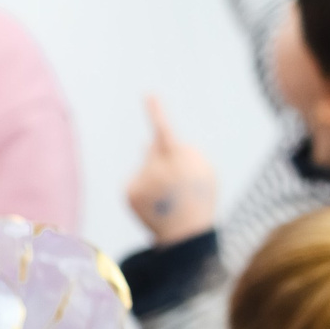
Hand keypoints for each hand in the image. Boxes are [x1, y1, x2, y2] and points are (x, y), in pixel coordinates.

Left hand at [127, 96, 217, 245]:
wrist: (184, 232)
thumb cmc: (198, 195)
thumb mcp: (201, 168)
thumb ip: (180, 150)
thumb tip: (144, 144)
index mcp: (179, 161)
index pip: (165, 132)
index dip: (157, 113)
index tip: (148, 95)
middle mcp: (155, 170)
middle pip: (155, 149)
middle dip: (164, 157)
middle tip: (178, 182)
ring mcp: (140, 181)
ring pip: (146, 163)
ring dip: (156, 172)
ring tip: (168, 194)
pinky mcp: (128, 191)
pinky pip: (136, 176)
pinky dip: (144, 183)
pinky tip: (154, 199)